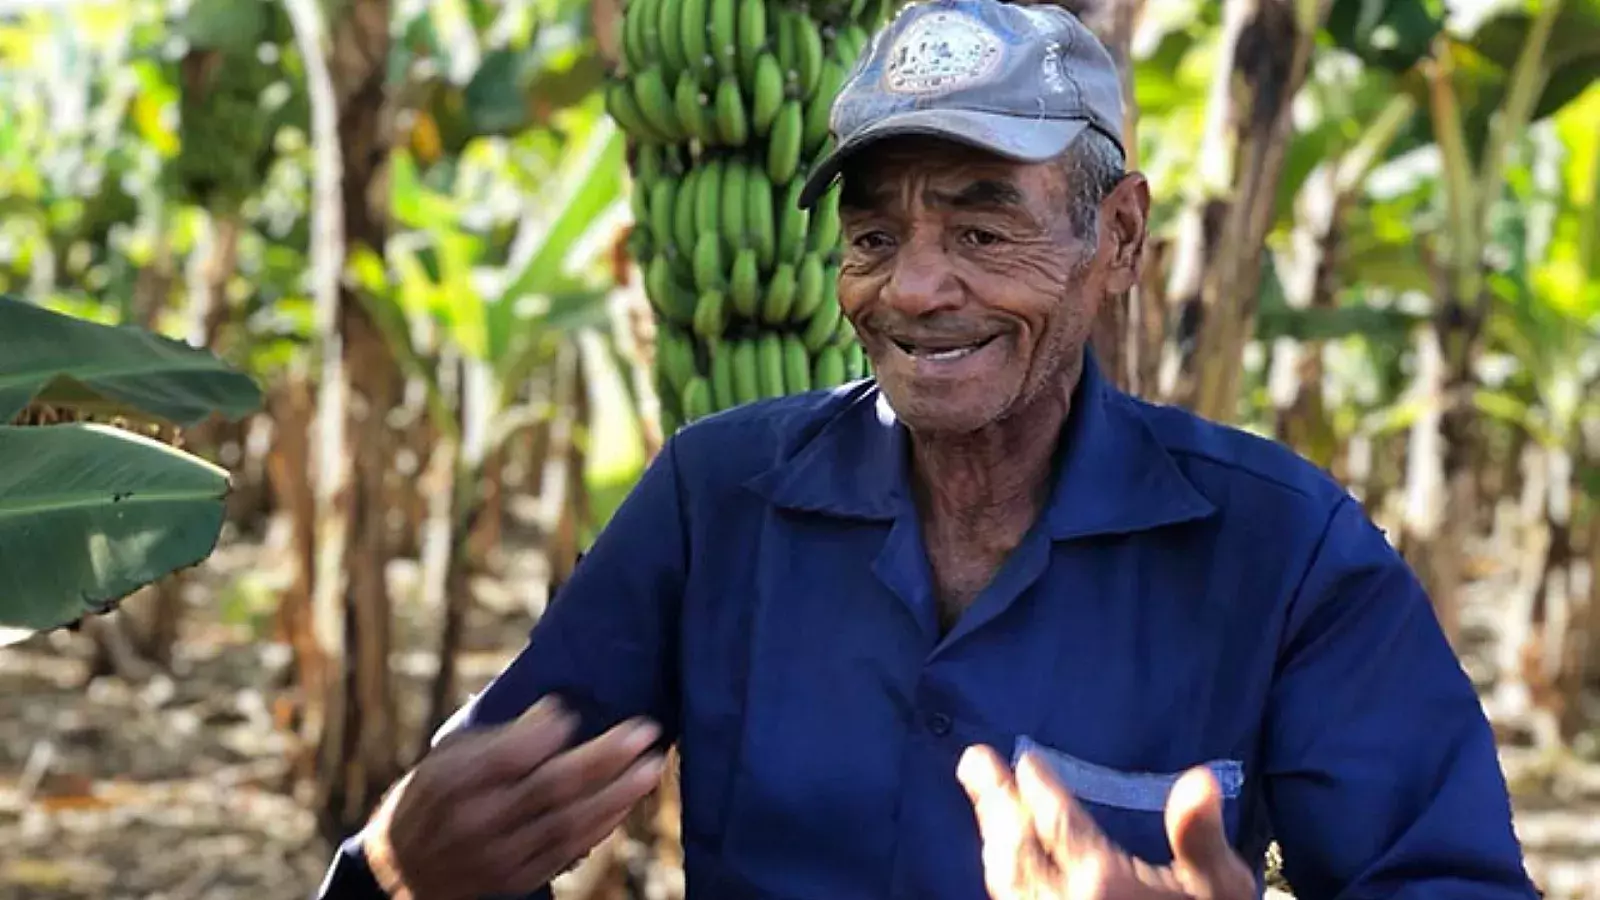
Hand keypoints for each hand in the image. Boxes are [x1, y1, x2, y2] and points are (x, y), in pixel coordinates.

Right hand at [363, 695, 665, 899]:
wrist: (402, 872)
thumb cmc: (432, 799)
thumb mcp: (448, 757)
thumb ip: (502, 737)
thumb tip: (557, 709)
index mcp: (454, 782)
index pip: (512, 754)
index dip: (550, 731)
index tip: (575, 711)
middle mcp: (478, 821)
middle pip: (553, 787)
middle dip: (606, 759)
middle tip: (646, 733)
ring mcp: (499, 856)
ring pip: (569, 824)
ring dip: (617, 795)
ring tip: (651, 768)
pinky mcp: (517, 879)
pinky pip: (568, 852)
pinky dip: (600, 826)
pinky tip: (624, 803)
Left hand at [958, 745, 1254, 899]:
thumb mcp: (1218, 890)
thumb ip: (1200, 836)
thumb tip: (1199, 780)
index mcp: (1102, 883)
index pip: (1057, 822)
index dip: (1038, 786)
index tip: (1026, 758)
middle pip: (1017, 845)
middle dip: (995, 799)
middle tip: (975, 761)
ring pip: (1007, 881)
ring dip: (994, 839)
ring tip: (986, 804)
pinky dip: (1003, 879)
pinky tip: (1004, 865)